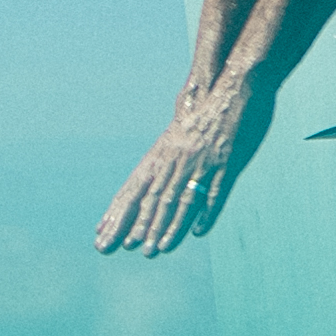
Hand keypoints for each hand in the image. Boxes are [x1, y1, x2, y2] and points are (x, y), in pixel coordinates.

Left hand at [100, 78, 265, 258]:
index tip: (104, 231)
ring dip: (166, 225)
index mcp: (162, 154)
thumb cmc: (204, 111)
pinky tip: (197, 231)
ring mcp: (201, 163)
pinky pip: (214, 193)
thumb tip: (144, 180)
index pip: (135, 187)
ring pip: (180, 199)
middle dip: (139, 224)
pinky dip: (205, 214)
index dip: (120, 211)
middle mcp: (176, 159)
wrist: (231, 87)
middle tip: (126, 247)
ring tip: (156, 248)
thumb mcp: (176, 134)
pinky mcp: (226, 164)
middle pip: (154, 197)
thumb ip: (162, 156)